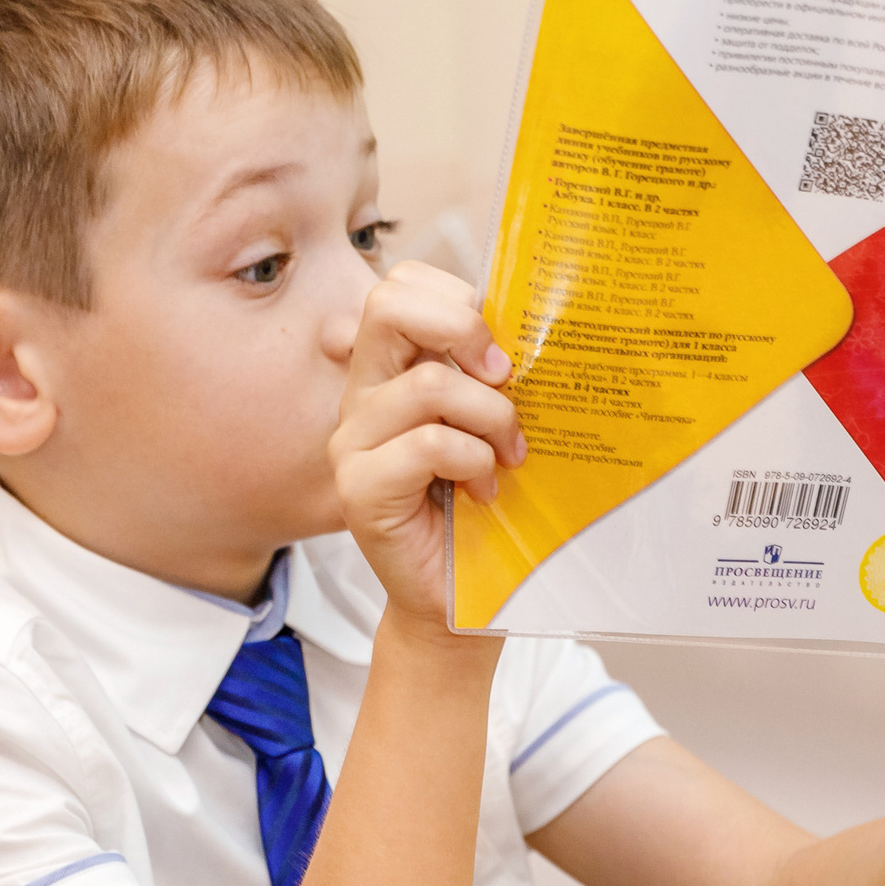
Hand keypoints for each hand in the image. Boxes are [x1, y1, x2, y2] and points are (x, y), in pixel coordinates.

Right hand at [328, 261, 524, 631]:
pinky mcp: (358, 488)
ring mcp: (351, 441)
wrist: (461, 600)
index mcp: (390, 370)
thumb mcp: (494, 425)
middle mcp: (361, 396)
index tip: (502, 350)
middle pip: (391, 304)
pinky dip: (473, 461)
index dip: (458, 298)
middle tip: (506, 376)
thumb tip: (533, 326)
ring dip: (490, 416)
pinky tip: (484, 490)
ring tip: (509, 456)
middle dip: (463, 326)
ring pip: (428, 383)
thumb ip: (493, 375)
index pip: (402, 285)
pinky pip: (428, 443)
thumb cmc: (484, 510)